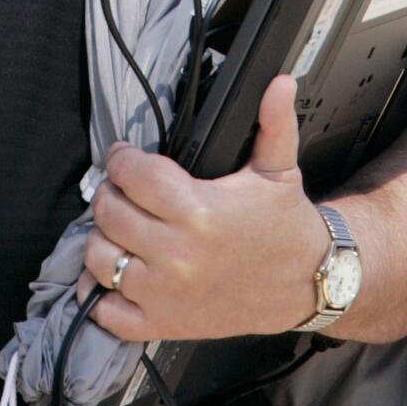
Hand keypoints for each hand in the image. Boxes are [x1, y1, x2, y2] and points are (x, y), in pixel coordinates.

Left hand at [76, 74, 329, 340]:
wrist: (307, 283)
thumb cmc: (285, 228)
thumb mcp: (278, 170)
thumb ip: (273, 123)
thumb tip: (279, 83)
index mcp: (200, 211)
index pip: (132, 174)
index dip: (121, 158)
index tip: (124, 156)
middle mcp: (178, 253)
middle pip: (109, 212)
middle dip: (109, 193)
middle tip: (121, 189)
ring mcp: (166, 292)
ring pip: (99, 258)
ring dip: (101, 239)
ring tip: (118, 228)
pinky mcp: (164, 322)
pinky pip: (108, 314)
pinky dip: (100, 295)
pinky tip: (114, 274)